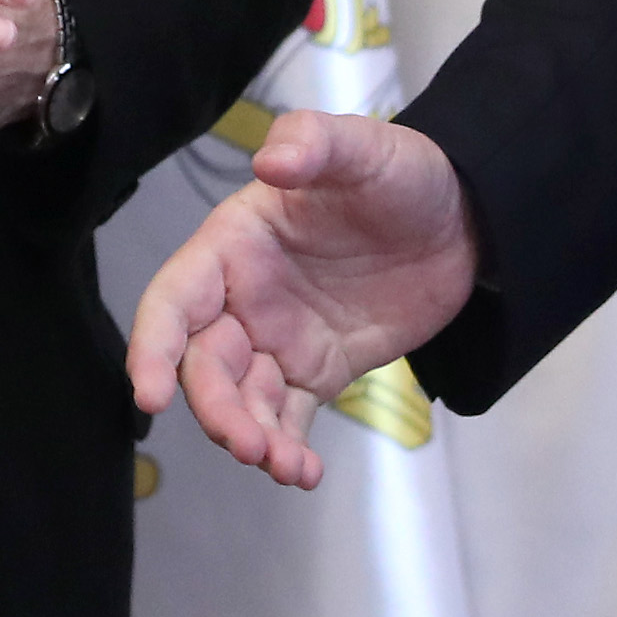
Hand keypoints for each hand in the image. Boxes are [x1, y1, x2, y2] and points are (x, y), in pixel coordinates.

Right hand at [127, 110, 477, 490]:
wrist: (465, 220)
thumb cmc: (402, 175)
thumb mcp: (363, 147)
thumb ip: (314, 143)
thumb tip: (269, 159)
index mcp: (235, 244)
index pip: (174, 298)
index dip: (152, 345)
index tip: (150, 394)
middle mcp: (244, 296)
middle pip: (203, 363)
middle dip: (214, 409)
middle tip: (248, 443)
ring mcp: (279, 339)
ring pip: (241, 399)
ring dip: (250, 436)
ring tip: (282, 463)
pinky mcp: (318, 370)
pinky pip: (288, 418)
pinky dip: (286, 449)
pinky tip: (303, 473)